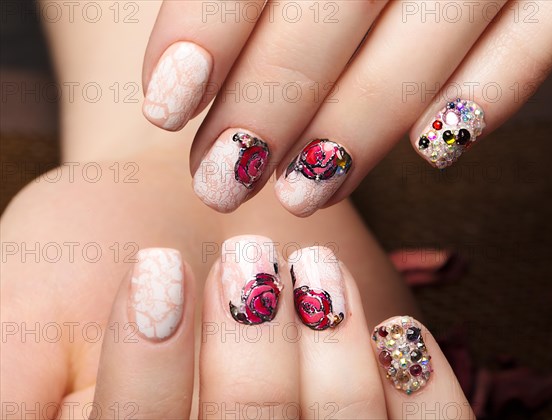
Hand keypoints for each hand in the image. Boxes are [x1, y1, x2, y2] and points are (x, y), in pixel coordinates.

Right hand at [3, 236, 472, 418]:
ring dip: (335, 363)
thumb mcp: (28, 320)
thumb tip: (36, 418)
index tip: (156, 273)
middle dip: (252, 368)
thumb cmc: (85, 249)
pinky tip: (399, 335)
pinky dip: (421, 393)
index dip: (145, 380)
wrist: (172, 199)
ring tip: (315, 271)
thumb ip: (23, 386)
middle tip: (246, 261)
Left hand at [142, 1, 551, 215]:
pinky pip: (550, 23)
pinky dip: (496, 87)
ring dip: (363, 122)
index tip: (166, 106)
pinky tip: (434, 149)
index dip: (208, 27)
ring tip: (303, 194)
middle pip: (335, 3)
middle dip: (271, 102)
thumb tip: (193, 62)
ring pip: (433, 30)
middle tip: (221, 182)